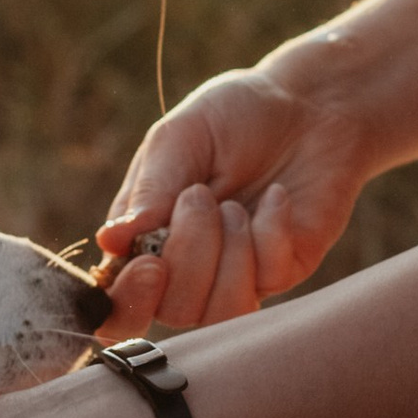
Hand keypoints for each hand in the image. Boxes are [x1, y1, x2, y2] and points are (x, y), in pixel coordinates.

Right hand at [95, 52, 373, 330]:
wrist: (308, 105)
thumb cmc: (233, 117)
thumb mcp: (180, 138)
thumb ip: (149, 190)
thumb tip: (109, 241)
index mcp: (145, 239)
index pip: (121, 304)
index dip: (129, 302)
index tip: (151, 264)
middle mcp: (187, 267)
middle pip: (173, 311)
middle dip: (190, 255)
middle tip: (200, 196)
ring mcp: (238, 274)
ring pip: (221, 313)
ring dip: (229, 255)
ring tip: (236, 206)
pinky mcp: (284, 269)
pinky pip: (270, 279)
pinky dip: (271, 231)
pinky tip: (278, 196)